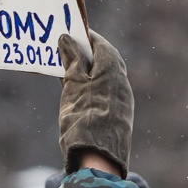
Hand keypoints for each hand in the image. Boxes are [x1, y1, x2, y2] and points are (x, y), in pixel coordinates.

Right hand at [58, 30, 133, 177]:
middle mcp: (122, 82)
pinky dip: (90, 87)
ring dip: (87, 71)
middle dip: (86, 54)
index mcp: (113, 69)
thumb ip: (71, 59)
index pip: (101, 45)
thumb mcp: (72, 83)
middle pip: (104, 60)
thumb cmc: (83, 115)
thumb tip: (68, 39)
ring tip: (66, 71)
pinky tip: (77, 94)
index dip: (85, 37)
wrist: (98, 156)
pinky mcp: (118, 115)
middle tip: (66, 50)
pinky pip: (104, 92)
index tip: (70, 32)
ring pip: (103, 77)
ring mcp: (122, 100)